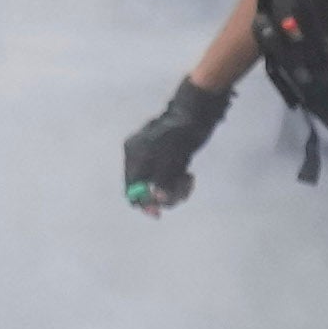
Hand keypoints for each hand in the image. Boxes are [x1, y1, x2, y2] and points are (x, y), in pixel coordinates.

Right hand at [121, 81, 230, 211]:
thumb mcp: (171, 160)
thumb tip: (157, 199)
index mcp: (134, 154)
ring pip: (160, 187)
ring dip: (176, 190)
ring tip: (188, 180)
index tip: (157, 213)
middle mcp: (140, 157)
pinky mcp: (167, 161)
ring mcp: (153, 159)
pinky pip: (169, 180)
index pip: (131, 186)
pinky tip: (189, 176)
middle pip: (146, 189)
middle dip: (165, 194)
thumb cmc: (181, 134)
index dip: (142, 201)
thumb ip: (162, 180)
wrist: (196, 115)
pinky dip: (179, 182)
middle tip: (183, 190)